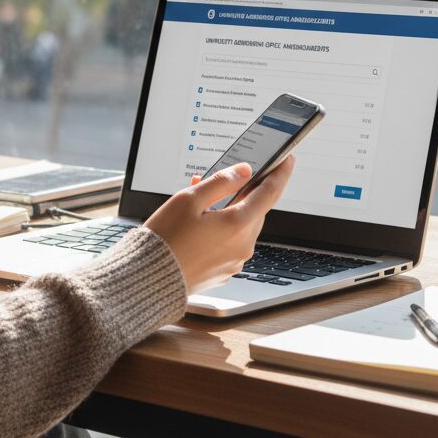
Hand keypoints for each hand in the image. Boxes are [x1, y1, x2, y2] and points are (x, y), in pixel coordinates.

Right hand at [143, 157, 294, 293]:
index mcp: (237, 225)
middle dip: (243, 193)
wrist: (150, 278)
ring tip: (201, 203)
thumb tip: (244, 171)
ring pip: (243, 226)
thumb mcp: (189, 200)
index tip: (287, 160)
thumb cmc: (166, 239)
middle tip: (222, 181)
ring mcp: (235, 260)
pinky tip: (201, 224)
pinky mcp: (225, 270)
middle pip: (255, 210)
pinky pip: (232, 243)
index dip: (280, 173)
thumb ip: (220, 182)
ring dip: (229, 211)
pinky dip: (223, 230)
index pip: (270, 193)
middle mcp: (242, 245)